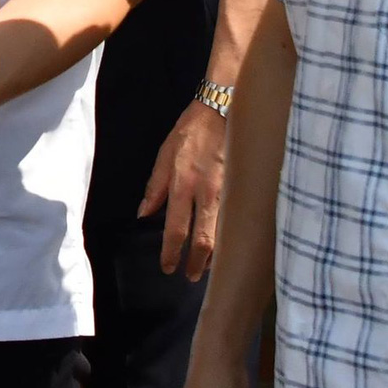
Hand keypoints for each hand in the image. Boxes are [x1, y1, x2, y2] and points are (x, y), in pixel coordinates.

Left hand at [137, 100, 226, 280]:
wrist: (223, 109)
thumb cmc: (190, 132)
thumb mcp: (164, 156)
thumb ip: (154, 187)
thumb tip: (144, 214)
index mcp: (182, 184)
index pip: (175, 228)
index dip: (171, 252)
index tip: (168, 267)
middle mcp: (206, 192)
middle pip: (203, 239)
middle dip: (197, 263)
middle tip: (192, 278)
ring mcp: (228, 191)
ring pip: (224, 234)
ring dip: (215, 256)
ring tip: (207, 269)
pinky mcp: (244, 188)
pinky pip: (236, 220)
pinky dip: (230, 237)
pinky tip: (225, 246)